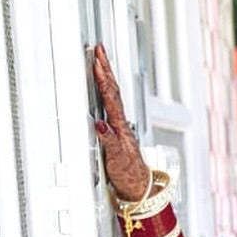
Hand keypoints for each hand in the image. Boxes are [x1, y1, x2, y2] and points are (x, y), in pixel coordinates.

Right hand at [92, 44, 149, 200]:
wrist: (139, 188)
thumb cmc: (129, 175)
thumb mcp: (117, 159)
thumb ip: (109, 141)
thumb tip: (100, 124)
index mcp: (120, 127)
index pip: (111, 97)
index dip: (103, 79)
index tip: (97, 60)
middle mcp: (121, 124)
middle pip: (113, 91)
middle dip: (106, 68)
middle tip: (99, 48)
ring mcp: (119, 127)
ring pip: (113, 95)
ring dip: (106, 76)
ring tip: (100, 61)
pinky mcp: (117, 132)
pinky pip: (110, 105)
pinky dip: (106, 91)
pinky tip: (103, 88)